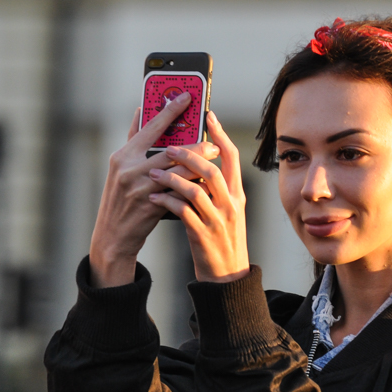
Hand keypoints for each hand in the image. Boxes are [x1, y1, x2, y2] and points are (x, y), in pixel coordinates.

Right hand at [89, 93, 219, 287]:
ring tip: (214, 159)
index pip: (150, 125)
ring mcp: (140, 187)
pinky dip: (194, 185)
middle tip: (212, 141)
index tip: (188, 96)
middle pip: (170, 149)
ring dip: (200, 164)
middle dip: (195, 144)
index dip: (170, 109)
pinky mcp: (151, 204)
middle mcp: (129, 168)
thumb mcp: (121, 168)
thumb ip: (133, 140)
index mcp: (123, 155)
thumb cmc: (120, 199)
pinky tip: (206, 182)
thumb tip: (141, 110)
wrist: (112, 236)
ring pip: (179, 170)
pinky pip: (179, 191)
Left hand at [148, 111, 249, 282]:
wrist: (227, 276)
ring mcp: (218, 220)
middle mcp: (231, 205)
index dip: (220, 134)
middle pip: (213, 170)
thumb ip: (215, 187)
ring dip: (173, 178)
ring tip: (154, 171)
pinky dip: (167, 202)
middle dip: (189, 154)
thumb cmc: (220, 238)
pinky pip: (183, 213)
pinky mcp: (203, 236)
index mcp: (237, 194)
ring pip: (196, 191)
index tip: (208, 115)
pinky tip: (154, 198)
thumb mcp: (226, 209)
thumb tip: (195, 161)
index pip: (232, 157)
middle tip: (168, 146)